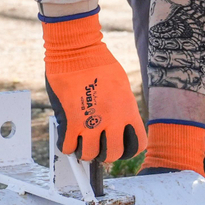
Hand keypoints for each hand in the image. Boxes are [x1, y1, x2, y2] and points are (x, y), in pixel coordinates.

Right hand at [41, 12, 144, 162]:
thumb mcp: (121, 85)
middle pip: (112, 154)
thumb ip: (121, 107)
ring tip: (81, 144)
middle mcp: (112, 119)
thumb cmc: (98, 62)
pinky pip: (68, 146)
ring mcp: (91, 121)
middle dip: (105, 154)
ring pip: (89, 154)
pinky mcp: (71, 120)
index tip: (120, 146)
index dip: (128, 150)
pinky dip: (67, 147)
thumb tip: (116, 124)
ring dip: (85, 152)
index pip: (137, 145)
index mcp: (128, 110)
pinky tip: (67, 139)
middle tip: (98, 147)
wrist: (77, 49)